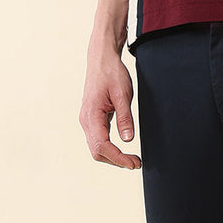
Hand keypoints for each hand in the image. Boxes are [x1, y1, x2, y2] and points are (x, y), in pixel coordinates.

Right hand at [80, 46, 141, 168]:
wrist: (101, 59)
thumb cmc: (111, 73)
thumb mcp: (123, 94)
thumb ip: (125, 117)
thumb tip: (128, 139)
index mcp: (92, 115)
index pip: (102, 146)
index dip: (118, 158)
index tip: (133, 163)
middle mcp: (86, 120)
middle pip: (97, 151)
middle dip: (116, 160)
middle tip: (136, 162)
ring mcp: (87, 120)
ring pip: (96, 147)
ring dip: (113, 156)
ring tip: (132, 158)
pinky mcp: (92, 119)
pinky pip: (98, 139)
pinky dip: (110, 148)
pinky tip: (122, 148)